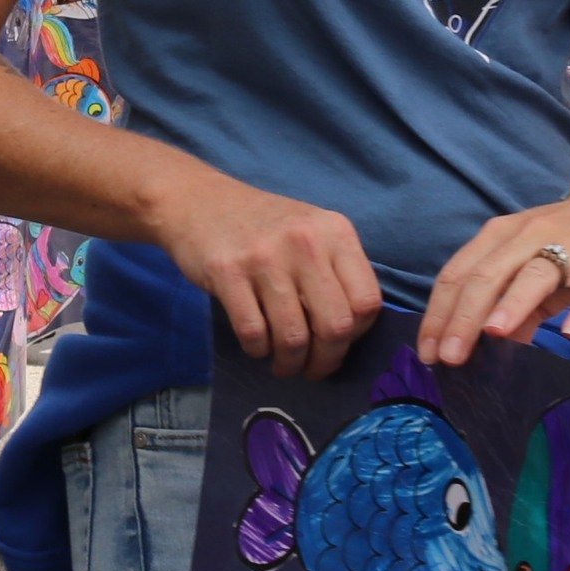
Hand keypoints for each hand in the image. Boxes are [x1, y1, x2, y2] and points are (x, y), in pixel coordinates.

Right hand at [154, 171, 381, 380]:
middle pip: (335, 325)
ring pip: (293, 337)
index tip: (341, 343)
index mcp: (336, 232)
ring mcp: (266, 258)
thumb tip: (353, 331)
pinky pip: (253, 333)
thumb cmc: (266, 225)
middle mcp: (306, 242)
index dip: (358, 333)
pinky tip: (258, 346)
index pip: (367, 300)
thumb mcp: (314, 232)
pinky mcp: (227, 273)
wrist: (202, 202)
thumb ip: (337, 270)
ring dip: (290, 363)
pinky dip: (258, 350)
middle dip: (326, 359)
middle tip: (314, 368)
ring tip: (284, 364)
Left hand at [418, 173, 569, 366]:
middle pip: (488, 275)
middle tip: (449, 357)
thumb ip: (507, 305)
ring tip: (493, 334)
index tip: (426, 353)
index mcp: (502, 236)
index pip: (459, 274)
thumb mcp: (530, 266)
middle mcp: (530, 236)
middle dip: (464, 316)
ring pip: (534, 275)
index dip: (438, 314)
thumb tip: (484, 351)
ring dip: (512, 304)